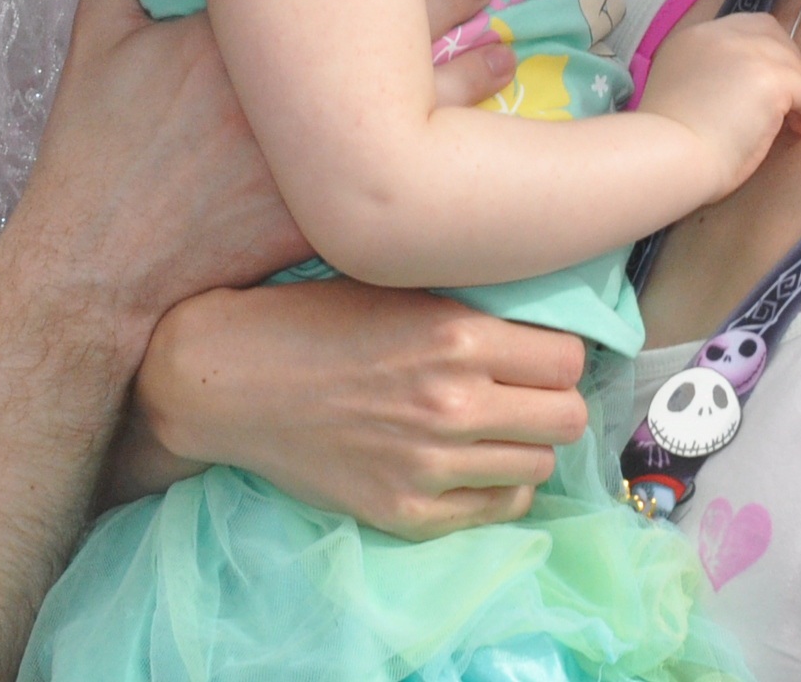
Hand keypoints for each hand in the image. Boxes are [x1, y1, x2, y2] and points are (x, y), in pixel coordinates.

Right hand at [0, 0, 510, 348]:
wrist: (99, 263)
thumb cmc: (95, 147)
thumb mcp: (96, 36)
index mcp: (237, 36)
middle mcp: (285, 93)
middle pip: (389, 32)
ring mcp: (310, 157)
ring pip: (413, 103)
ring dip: (465, 73)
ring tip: (502, 45)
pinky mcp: (323, 216)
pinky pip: (401, 174)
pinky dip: (445, 153)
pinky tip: (481, 144)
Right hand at [131, 278, 590, 536]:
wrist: (231, 379)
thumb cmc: (312, 321)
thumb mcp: (399, 290)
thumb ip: (472, 314)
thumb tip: (543, 331)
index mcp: (457, 337)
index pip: (568, 359)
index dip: (556, 355)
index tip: (537, 356)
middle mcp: (452, 404)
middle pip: (567, 417)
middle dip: (551, 401)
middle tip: (523, 394)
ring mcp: (430, 465)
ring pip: (540, 466)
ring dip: (524, 445)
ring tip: (492, 429)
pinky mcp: (406, 510)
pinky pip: (498, 509)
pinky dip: (496, 486)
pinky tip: (468, 462)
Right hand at [638, 12, 800, 198]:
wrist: (670, 157)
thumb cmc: (666, 143)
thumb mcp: (679, 93)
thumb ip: (704, 80)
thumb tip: (737, 94)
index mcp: (691, 39)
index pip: (740, 27)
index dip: (759, 51)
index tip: (762, 81)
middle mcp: (717, 35)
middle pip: (770, 32)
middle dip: (783, 60)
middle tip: (787, 97)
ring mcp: (745, 53)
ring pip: (790, 60)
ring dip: (798, 87)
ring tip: (797, 118)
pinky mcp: (770, 78)